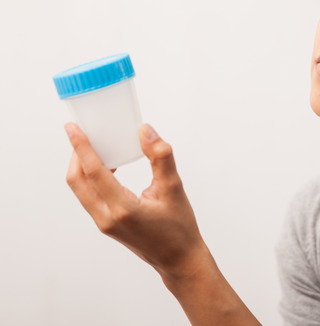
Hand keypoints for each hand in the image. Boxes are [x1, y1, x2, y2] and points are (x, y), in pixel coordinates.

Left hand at [65, 123, 209, 279]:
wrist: (178, 259)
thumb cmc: (179, 227)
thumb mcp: (174, 188)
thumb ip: (161, 157)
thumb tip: (146, 131)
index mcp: (123, 209)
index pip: (93, 171)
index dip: (81, 147)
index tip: (73, 128)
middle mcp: (107, 217)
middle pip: (77, 180)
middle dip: (77, 154)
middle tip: (83, 134)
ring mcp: (104, 223)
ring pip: (81, 189)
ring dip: (82, 167)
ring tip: (96, 148)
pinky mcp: (106, 224)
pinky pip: (89, 196)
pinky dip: (91, 178)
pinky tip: (108, 168)